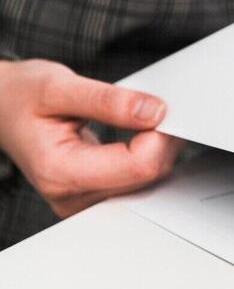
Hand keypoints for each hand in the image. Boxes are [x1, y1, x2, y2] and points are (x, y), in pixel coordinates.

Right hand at [0, 59, 183, 217]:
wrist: (1, 110)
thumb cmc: (22, 97)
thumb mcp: (59, 86)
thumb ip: (108, 100)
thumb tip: (154, 112)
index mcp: (59, 171)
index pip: (138, 167)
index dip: (160, 136)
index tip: (162, 110)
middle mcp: (71, 197)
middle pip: (147, 178)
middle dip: (162, 142)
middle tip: (158, 110)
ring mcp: (82, 202)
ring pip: (147, 183)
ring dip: (158, 151)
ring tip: (146, 120)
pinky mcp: (93, 197)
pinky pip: (137, 184)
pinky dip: (148, 159)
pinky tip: (142, 138)